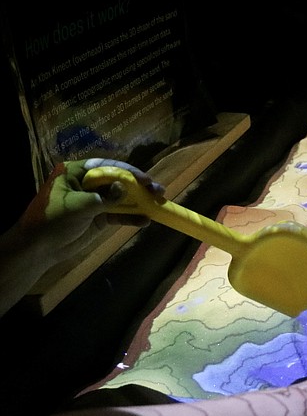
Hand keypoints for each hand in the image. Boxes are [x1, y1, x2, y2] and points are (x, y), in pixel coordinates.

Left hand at [18, 158, 161, 260]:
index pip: (106, 167)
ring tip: (159, 204)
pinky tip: (145, 220)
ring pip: (122, 198)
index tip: (145, 179)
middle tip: (158, 191)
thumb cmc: (51, 221)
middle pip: (118, 181)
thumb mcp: (76, 206)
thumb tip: (124, 188)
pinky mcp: (99, 217)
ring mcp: (95, 201)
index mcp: (76, 173)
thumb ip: (102, 197)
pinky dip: (132, 217)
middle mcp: (87, 184)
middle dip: (138, 186)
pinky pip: (119, 215)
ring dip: (140, 201)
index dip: (127, 172)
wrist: (38, 249)